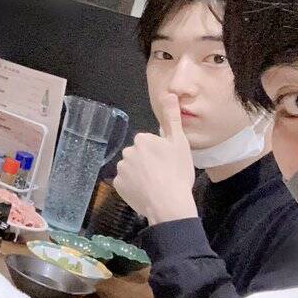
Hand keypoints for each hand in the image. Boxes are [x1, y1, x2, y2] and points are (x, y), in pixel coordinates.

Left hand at [112, 93, 197, 225]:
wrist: (168, 203)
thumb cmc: (177, 172)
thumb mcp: (179, 142)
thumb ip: (172, 118)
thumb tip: (169, 94)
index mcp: (142, 139)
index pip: (150, 143)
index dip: (160, 153)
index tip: (168, 163)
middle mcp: (128, 151)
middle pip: (139, 155)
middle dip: (148, 162)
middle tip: (163, 174)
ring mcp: (121, 169)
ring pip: (132, 169)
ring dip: (141, 175)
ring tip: (156, 185)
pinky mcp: (118, 185)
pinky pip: (126, 183)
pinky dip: (134, 187)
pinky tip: (146, 192)